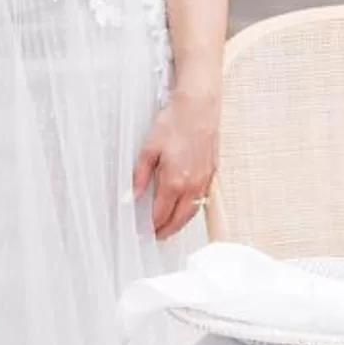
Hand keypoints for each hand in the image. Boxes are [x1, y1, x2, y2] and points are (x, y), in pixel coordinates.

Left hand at [133, 95, 218, 239]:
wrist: (198, 108)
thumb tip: (132, 196)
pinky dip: (192, 210)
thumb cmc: (174, 123)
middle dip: (166, 231)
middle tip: (156, 236)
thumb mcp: (149, 149)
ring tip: (169, 228)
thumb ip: (140, 176)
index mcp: (174, 182)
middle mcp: (192, 186)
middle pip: (178, 219)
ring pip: (192, 212)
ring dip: (180, 224)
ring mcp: (204, 181)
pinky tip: (185, 209)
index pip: (161, 214)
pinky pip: (202, 200)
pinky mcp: (212, 174)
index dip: (152, 226)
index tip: (144, 232)